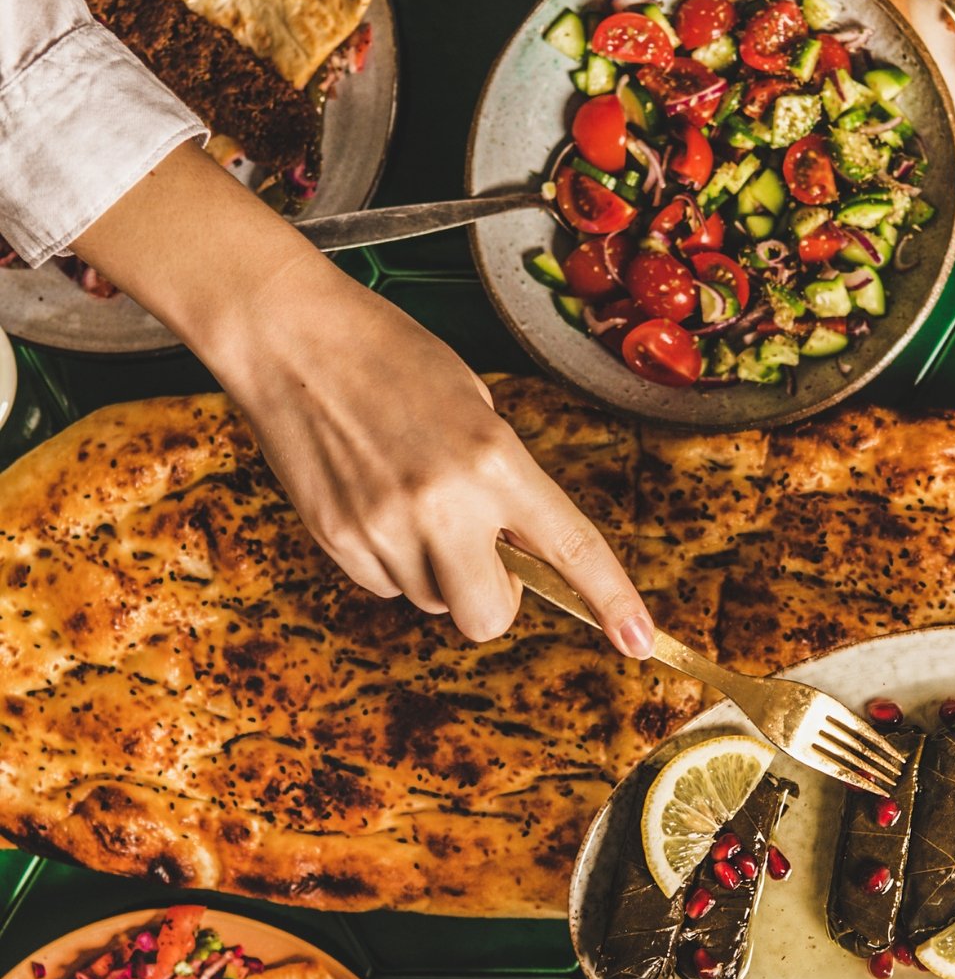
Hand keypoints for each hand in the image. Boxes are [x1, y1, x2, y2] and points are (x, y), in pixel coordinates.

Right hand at [72, 144, 654, 654]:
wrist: (290, 336)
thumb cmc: (390, 356)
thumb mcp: (474, 407)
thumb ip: (504, 482)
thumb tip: (516, 549)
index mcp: (495, 460)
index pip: (570, 548)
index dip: (611, 601)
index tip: (639, 642)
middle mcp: (445, 504)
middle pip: (489, 617)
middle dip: (489, 597)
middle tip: (474, 548)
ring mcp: (385, 528)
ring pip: (431, 601)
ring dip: (431, 569)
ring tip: (403, 493)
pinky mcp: (336, 540)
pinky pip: (382, 585)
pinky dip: (385, 559)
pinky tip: (368, 498)